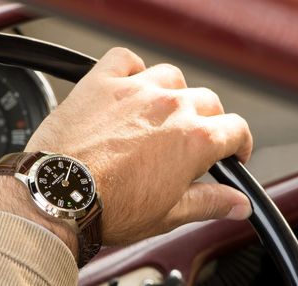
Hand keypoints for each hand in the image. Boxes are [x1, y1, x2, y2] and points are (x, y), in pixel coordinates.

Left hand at [25, 48, 252, 245]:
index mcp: (194, 139)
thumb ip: (211, 203)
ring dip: (174, 93)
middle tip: (193, 142)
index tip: (232, 153)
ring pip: (171, 77)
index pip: (236, 129)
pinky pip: (124, 59)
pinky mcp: (102, 83)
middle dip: (209, 121)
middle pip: (207, 101)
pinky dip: (131, 69)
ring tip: (161, 114)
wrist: (58, 197)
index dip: (239, 143)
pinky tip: (130, 85)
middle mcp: (169, 107)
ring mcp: (135, 90)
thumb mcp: (169, 214)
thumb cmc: (110, 208)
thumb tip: (238, 204)